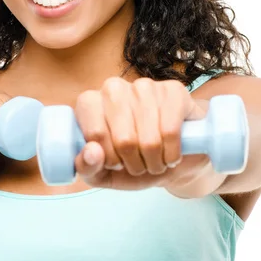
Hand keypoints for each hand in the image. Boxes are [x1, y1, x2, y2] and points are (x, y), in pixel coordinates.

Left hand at [73, 77, 210, 189]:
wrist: (171, 158)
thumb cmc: (131, 163)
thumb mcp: (103, 174)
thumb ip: (87, 167)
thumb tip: (92, 152)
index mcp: (89, 103)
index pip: (96, 134)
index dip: (109, 159)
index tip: (116, 163)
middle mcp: (113, 88)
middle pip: (123, 139)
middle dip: (134, 163)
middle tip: (138, 165)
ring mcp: (144, 86)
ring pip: (149, 139)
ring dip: (154, 162)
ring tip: (155, 161)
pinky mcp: (173, 91)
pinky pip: (171, 132)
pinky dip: (172, 154)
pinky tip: (170, 154)